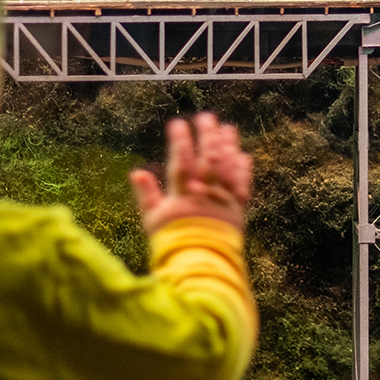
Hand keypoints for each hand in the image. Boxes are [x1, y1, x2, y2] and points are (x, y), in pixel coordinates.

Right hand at [130, 113, 251, 232]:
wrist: (199, 263)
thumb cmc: (172, 241)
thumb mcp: (153, 220)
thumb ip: (147, 195)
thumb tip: (136, 172)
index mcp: (182, 196)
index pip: (181, 163)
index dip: (179, 141)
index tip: (178, 122)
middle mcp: (205, 195)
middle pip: (208, 160)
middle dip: (207, 136)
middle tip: (206, 116)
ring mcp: (223, 201)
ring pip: (228, 168)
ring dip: (228, 146)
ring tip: (227, 128)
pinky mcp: (238, 209)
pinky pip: (243, 185)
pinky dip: (243, 169)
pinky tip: (243, 154)